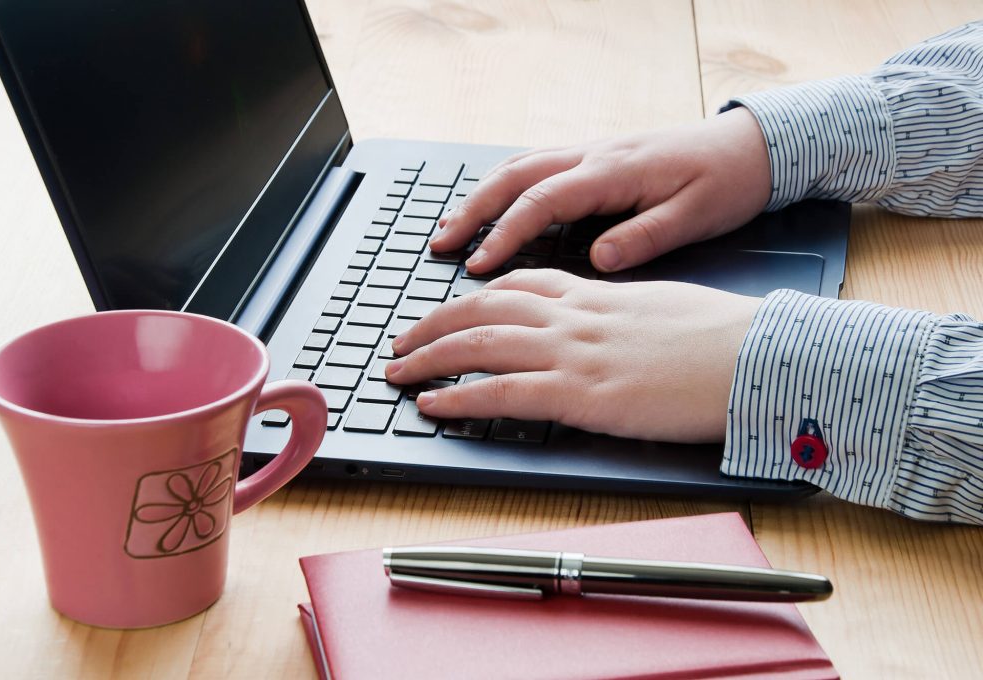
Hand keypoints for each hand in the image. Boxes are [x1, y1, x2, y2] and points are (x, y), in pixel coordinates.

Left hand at [387, 269, 761, 442]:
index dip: (471, 298)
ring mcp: (574, 352)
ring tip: (396, 371)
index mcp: (594, 294)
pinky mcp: (582, 394)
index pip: (516, 286)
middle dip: (432, 324)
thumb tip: (597, 326)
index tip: (446, 309)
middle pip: (483, 308)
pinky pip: (501, 392)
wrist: (754, 355)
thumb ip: (614, 312)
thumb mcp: (657, 308)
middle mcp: (574, 316)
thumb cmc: (718, 336)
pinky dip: (458, 396)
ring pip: (480, 344)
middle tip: (402, 340)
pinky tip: (431, 403)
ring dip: (429, 356)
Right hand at [431, 107, 770, 274]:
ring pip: (519, 166)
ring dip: (480, 195)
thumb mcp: (695, 217)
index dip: (505, 233)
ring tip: (450, 227)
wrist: (750, 146)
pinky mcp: (594, 158)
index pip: (542, 201)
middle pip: (514, 176)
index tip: (478, 265)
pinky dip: (504, 188)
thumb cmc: (725, 182)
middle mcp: (593, 155)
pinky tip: (492, 207)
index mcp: (612, 171)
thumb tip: (599, 260)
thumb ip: (644, 238)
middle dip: (472, 209)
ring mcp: (590, 152)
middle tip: (439, 243)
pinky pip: (536, 168)